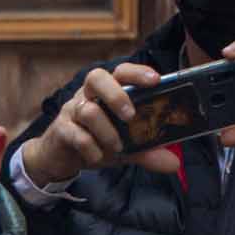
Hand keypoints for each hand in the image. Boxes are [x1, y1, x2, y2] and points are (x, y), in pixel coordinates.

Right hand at [18, 62, 160, 191]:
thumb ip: (147, 152)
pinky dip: (90, 147)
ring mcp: (72, 110)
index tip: (155, 80)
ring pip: (88, 110)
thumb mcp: (125, 148)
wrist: (61, 159)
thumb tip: (174, 163)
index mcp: (107, 91)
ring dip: (106, 131)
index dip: (137, 72)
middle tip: (130, 116)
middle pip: (97, 77)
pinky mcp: (61, 129)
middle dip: (116, 95)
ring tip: (117, 148)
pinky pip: (75, 133)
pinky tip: (98, 157)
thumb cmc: (95, 142)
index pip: (121, 72)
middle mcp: (88, 95)